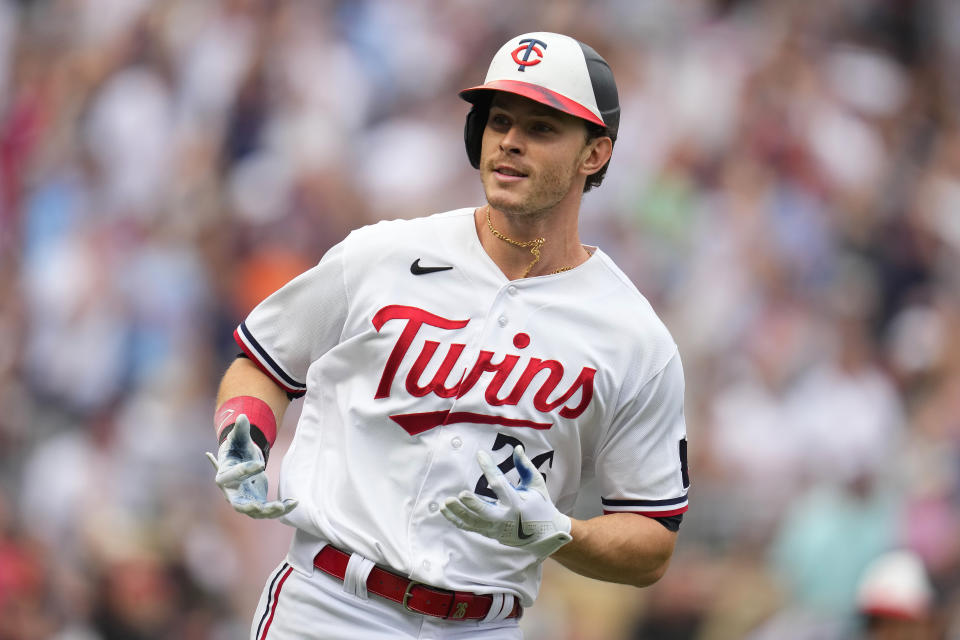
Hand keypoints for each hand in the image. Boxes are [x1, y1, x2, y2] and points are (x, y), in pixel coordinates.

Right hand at [205, 414, 296, 518]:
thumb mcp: (239, 439)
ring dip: (270, 511)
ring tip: (285, 505)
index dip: (245, 471)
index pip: (231, 476)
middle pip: (237, 504)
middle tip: (259, 506)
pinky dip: (281, 509)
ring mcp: (244, 501)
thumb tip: (242, 416)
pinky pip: (268, 511)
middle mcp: (231, 493)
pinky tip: (294, 502)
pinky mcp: (257, 504)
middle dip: (248, 506)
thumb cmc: (238, 450)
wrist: (242, 462)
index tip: (261, 464)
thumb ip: (240, 430)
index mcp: (224, 476)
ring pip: (255, 512)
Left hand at [441, 445, 571, 558]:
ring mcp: (496, 528)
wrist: (545, 534)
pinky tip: (445, 511)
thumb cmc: (540, 504)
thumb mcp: (536, 484)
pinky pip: (470, 527)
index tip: (480, 454)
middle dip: (473, 504)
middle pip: (485, 512)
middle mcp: (505, 517)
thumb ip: (525, 466)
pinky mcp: (490, 533)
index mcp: (517, 502)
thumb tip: (517, 448)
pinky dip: (456, 520)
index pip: (500, 484)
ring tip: (446, 502)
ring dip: (458, 513)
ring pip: (474, 522)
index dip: (489, 468)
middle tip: (460, 494)